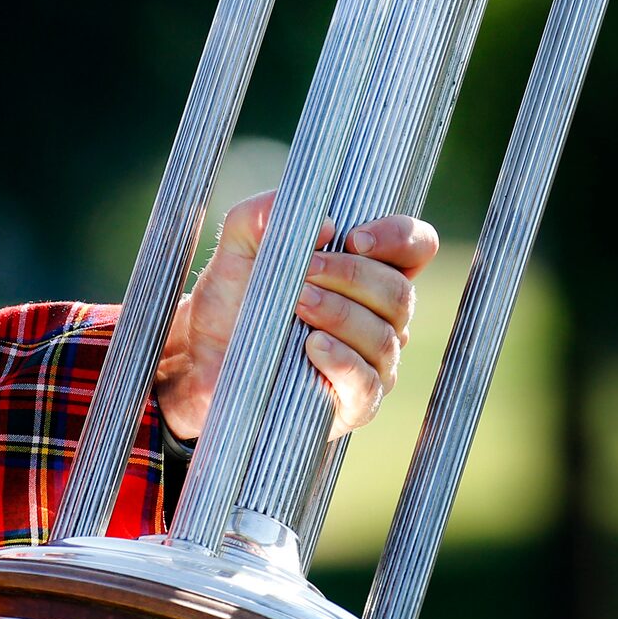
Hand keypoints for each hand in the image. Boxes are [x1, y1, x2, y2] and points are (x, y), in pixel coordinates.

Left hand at [152, 191, 438, 444]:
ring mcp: (372, 364)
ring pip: (384, 337)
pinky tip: (313, 346)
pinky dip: (343, 361)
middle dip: (351, 276)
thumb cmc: (233, 294)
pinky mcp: (352, 405)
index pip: (416, 247)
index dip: (398, 237)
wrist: (200, 355)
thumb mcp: (240, 242)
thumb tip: (325, 223)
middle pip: (400, 293)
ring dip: (339, 313)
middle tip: (304, 271)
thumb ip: (267, 213)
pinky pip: (367, 385)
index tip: (351, 238)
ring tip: (297, 303)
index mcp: (368, 272)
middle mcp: (381, 318)